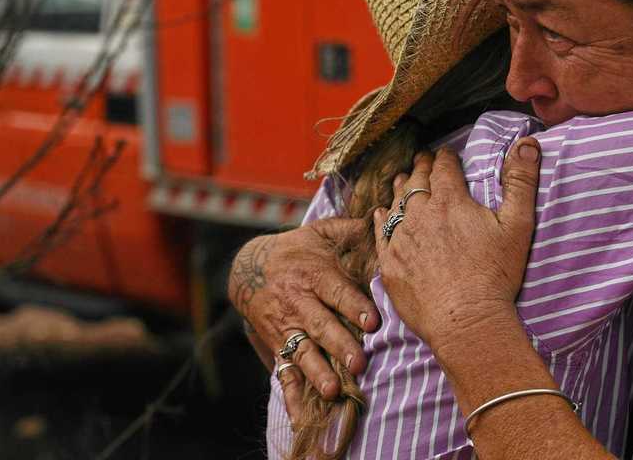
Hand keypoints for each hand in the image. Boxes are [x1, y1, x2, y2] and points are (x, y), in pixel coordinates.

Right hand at [227, 218, 379, 411]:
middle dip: (340, 345)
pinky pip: (284, 372)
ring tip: (333, 390)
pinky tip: (300, 416)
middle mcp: (299, 303)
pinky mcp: (278, 346)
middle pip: (321, 326)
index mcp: (313, 274)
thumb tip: (383, 217)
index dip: (354, 306)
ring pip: (303, 352)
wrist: (249, 267)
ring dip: (318, 372)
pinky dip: (291, 396)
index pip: (336, 292)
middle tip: (359, 363)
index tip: (373, 322)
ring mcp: (287, 328)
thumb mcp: (319, 233)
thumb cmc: (296, 250)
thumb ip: (349, 230)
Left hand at [372, 137, 541, 350]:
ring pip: (396, 203)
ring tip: (402, 179)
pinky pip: (381, 233)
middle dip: (421, 167)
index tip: (445, 153)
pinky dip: (382, 219)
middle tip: (422, 159)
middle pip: (416, 181)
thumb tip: (528, 143)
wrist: (466, 320)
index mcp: (450, 200)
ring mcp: (402, 238)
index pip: (444, 167)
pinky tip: (382, 214)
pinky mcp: (390, 263)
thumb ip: (521, 181)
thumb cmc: (495, 275)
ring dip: (400, 188)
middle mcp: (420, 214)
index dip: (445, 157)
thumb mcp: (517, 225)